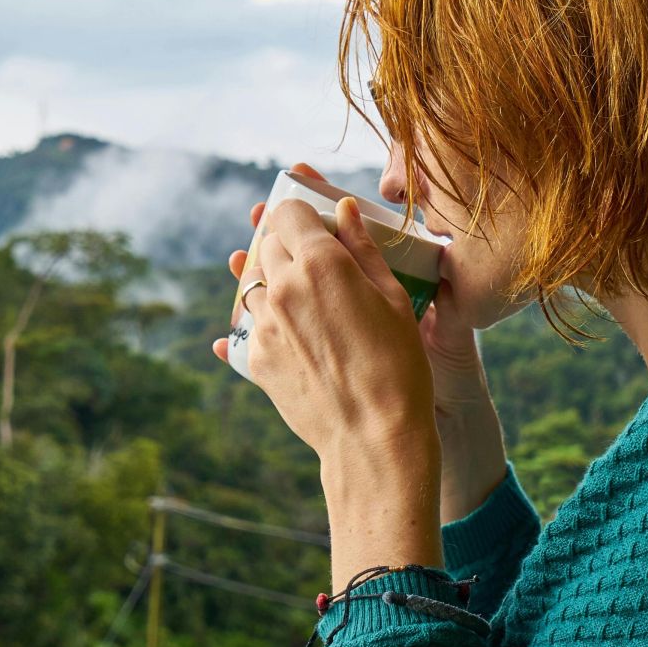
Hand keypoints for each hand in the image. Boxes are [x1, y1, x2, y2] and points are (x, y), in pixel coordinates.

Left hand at [211, 164, 436, 464]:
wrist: (373, 436)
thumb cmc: (398, 365)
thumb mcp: (393, 298)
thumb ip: (363, 249)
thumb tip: (345, 210)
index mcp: (319, 263)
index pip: (288, 211)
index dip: (301, 213)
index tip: (314, 224)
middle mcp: (282, 288)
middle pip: (267, 244)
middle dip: (287, 245)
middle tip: (315, 262)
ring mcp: (263, 325)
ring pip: (253, 283)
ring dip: (273, 282)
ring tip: (305, 300)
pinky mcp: (255, 358)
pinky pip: (249, 325)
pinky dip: (266, 320)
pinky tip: (291, 332)